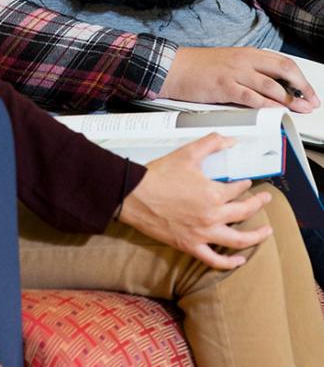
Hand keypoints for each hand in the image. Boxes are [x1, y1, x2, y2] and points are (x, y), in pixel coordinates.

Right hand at [118, 133, 273, 268]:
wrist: (135, 195)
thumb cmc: (159, 175)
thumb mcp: (187, 153)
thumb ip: (211, 143)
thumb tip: (230, 140)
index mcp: (213, 194)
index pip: (237, 189)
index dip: (245, 184)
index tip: (247, 182)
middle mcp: (212, 216)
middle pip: (244, 213)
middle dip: (258, 205)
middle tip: (266, 200)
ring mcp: (203, 234)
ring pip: (238, 240)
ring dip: (255, 237)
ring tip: (266, 232)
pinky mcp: (191, 246)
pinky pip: (215, 260)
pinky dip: (230, 262)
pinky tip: (239, 259)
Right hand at [161, 46, 318, 112]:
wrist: (173, 67)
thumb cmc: (198, 67)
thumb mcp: (229, 63)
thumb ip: (249, 71)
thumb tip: (272, 86)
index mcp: (247, 53)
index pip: (283, 62)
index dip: (300, 78)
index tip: (309, 92)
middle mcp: (244, 60)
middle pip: (284, 70)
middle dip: (302, 87)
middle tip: (311, 102)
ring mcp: (235, 72)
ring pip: (271, 85)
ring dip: (290, 99)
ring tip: (299, 109)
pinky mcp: (224, 86)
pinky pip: (252, 97)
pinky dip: (268, 105)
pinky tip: (276, 112)